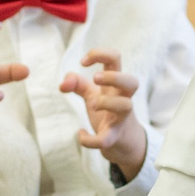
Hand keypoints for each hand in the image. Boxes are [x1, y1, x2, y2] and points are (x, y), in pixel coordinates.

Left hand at [64, 49, 145, 178]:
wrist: (122, 142)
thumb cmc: (107, 111)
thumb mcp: (91, 93)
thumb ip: (76, 83)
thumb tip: (62, 84)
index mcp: (115, 85)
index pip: (115, 58)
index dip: (99, 54)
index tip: (83, 62)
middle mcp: (123, 99)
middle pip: (132, 81)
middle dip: (113, 77)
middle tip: (95, 80)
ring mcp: (121, 118)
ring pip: (125, 106)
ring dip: (105, 102)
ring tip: (92, 105)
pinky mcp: (114, 137)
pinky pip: (105, 139)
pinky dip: (89, 140)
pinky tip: (81, 134)